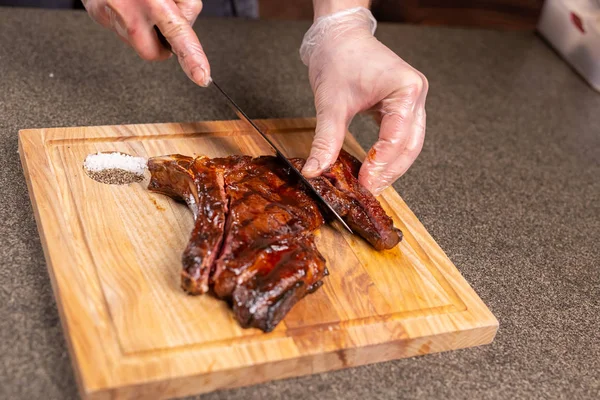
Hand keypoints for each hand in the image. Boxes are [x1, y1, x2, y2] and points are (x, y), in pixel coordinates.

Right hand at [82, 0, 210, 85]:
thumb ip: (185, 5)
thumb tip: (183, 26)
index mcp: (154, 1)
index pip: (179, 35)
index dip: (192, 58)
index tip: (202, 76)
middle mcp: (129, 9)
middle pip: (152, 53)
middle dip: (161, 45)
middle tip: (162, 21)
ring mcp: (108, 13)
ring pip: (136, 40)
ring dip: (145, 27)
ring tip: (142, 2)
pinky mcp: (96, 13)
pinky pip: (120, 28)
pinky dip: (128, 18)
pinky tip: (128, 2)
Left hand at [300, 7, 427, 194]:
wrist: (337, 37)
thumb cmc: (338, 57)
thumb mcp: (331, 103)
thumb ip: (326, 140)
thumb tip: (316, 170)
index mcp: (406, 89)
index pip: (397, 137)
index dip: (381, 164)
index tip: (366, 183)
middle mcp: (415, 94)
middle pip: (410, 145)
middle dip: (390, 171)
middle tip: (370, 190)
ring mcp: (410, 100)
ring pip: (408, 143)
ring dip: (391, 166)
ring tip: (372, 184)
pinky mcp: (400, 105)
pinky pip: (400, 136)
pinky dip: (388, 153)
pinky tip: (374, 167)